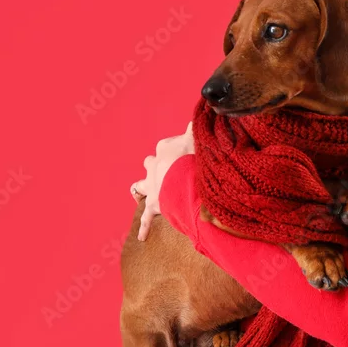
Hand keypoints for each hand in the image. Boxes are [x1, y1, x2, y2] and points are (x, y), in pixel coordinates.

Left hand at [132, 122, 194, 240]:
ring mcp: (152, 187)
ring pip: (140, 186)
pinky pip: (146, 219)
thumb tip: (207, 108)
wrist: (184, 179)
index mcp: (164, 149)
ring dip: (142, 188)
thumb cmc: (192, 157)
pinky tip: (142, 238)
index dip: (175, 148)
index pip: (166, 145)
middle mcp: (154, 167)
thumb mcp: (197, 137)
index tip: (186, 149)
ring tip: (143, 192)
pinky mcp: (154, 205)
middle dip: (155, 165)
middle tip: (165, 169)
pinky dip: (144, 227)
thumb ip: (199, 125)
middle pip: (150, 162)